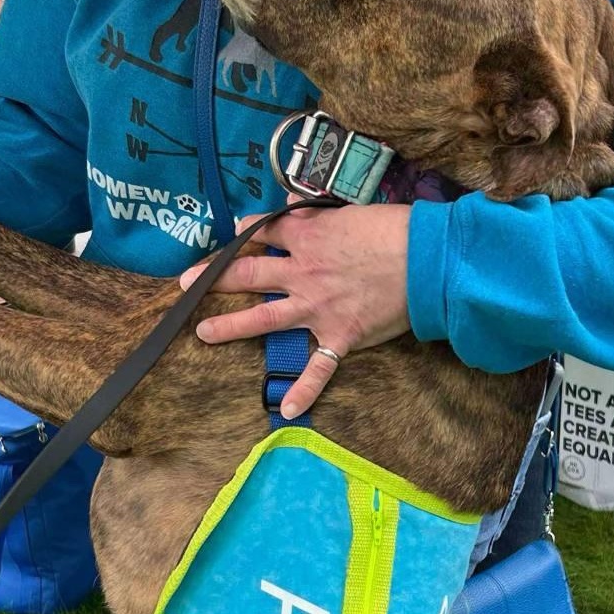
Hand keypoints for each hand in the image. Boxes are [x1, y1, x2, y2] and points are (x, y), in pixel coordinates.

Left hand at [178, 203, 410, 418]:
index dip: (244, 232)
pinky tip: (284, 410)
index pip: (264, 231)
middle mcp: (303, 273)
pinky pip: (317, 370)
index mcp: (308, 238)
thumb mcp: (352, 210)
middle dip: (213, 278)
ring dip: (230, 327)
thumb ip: (318, 214)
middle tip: (186, 283)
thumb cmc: (395, 228)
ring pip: (264, 319)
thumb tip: (290, 202)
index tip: (230, 234)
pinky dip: (302, 391)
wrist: (427, 260)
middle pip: (248, 274)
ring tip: (203, 332)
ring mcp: (317, 308)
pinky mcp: (340, 336)